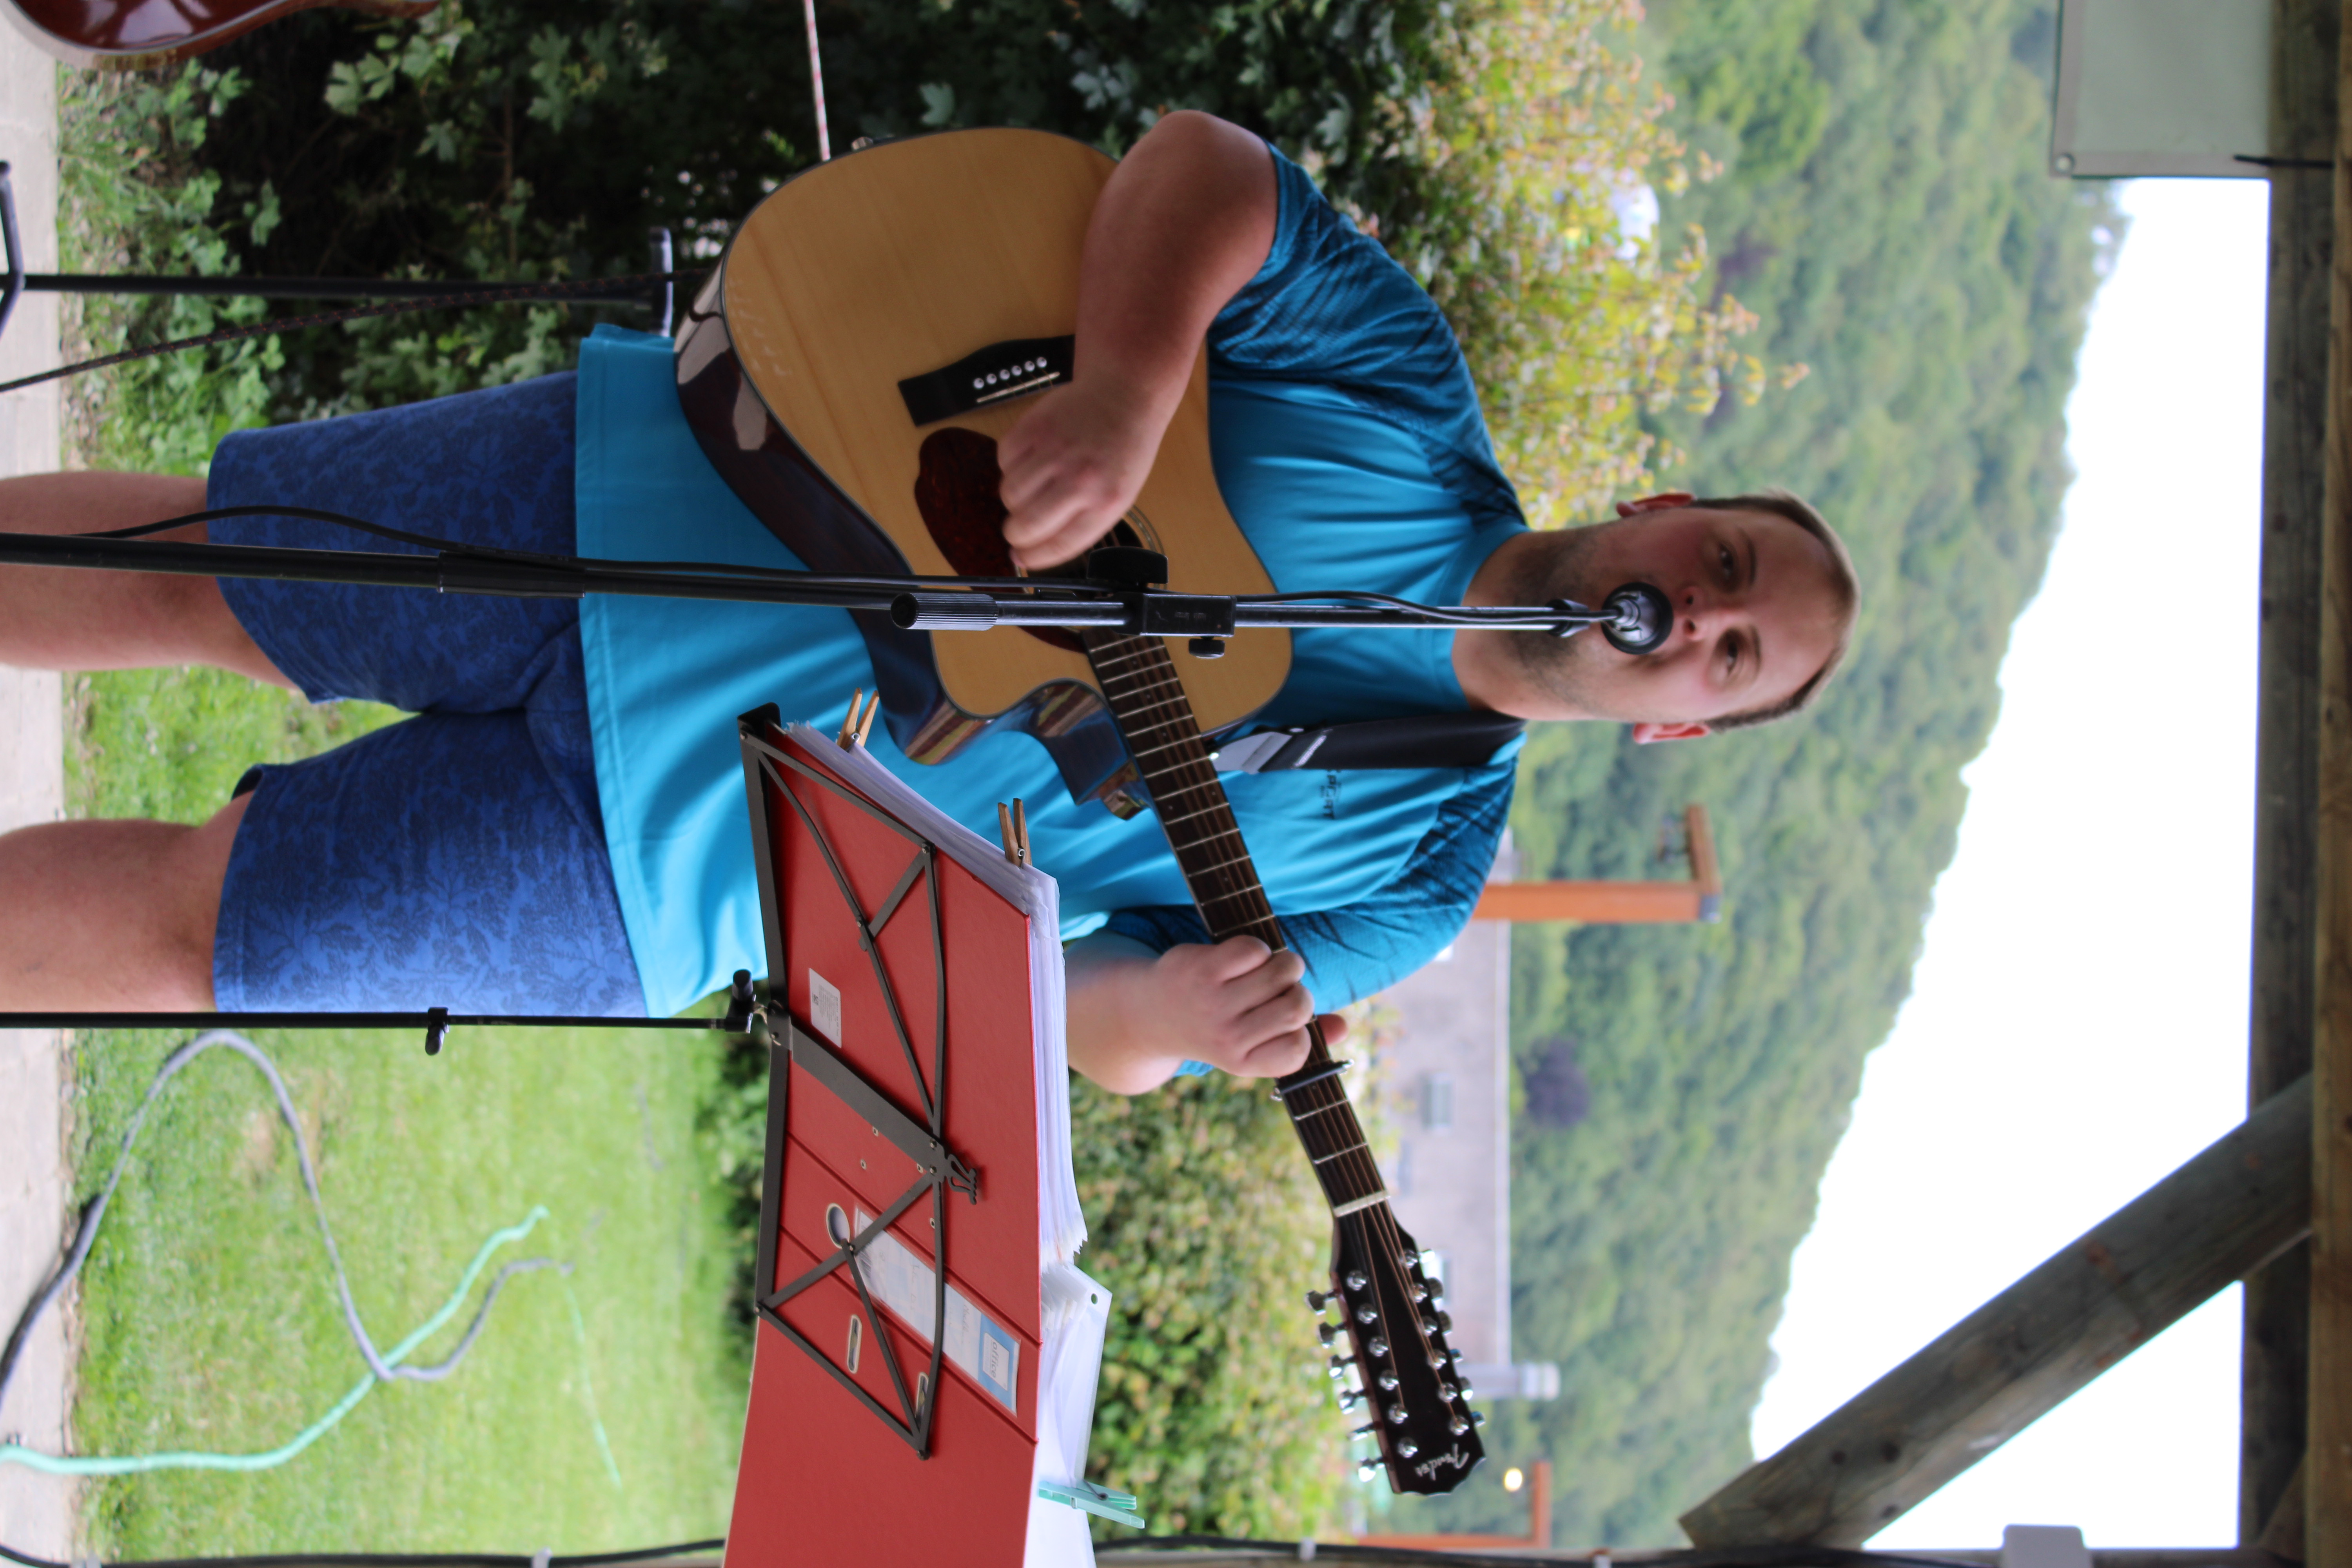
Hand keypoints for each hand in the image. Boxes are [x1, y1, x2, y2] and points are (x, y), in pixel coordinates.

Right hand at [997, 381, 1167, 569]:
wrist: (1124, 395)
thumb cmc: (1122, 450)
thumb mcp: (1117, 496)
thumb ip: (1079, 525)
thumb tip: (1031, 551)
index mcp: (1106, 502)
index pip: (1057, 546)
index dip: (1033, 558)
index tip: (1021, 559)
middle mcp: (1080, 479)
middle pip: (1025, 525)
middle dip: (1015, 533)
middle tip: (1017, 527)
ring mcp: (1055, 451)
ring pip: (1009, 494)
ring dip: (1014, 497)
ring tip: (1034, 484)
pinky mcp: (1034, 427)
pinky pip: (1003, 459)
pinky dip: (1011, 464)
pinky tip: (1032, 457)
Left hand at [1064, 932, 1350, 1093]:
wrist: (1144, 1014)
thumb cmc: (1212, 1026)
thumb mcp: (1248, 1046)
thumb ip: (1296, 1039)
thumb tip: (1342, 1028)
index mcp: (1242, 1062)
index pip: (1298, 1050)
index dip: (1301, 1030)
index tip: (1283, 1023)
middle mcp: (1227, 1037)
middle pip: (1298, 1005)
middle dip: (1297, 989)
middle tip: (1278, 988)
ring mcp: (1212, 1002)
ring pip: (1282, 971)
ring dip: (1283, 962)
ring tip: (1266, 967)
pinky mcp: (1200, 969)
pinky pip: (1253, 948)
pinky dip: (1256, 947)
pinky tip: (1241, 956)